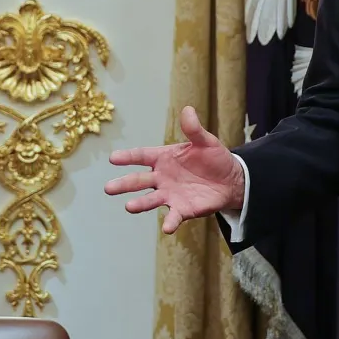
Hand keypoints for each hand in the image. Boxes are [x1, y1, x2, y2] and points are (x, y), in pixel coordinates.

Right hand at [104, 105, 244, 233]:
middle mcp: (162, 177)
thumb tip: (188, 110)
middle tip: (108, 188)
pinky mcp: (182, 209)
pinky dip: (169, 222)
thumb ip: (194, 129)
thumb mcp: (205, 141)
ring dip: (140, 204)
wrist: (230, 180)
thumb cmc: (213, 158)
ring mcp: (170, 194)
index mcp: (163, 158)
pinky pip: (174, 217)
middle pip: (139, 180)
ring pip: (150, 199)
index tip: (112, 158)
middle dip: (124, 184)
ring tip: (128, 207)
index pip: (141, 156)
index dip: (128, 157)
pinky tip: (166, 228)